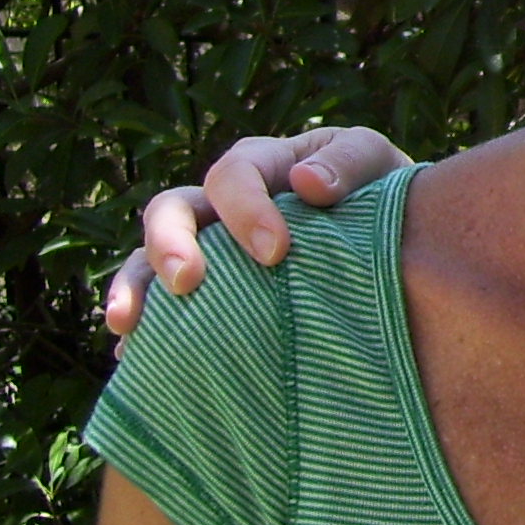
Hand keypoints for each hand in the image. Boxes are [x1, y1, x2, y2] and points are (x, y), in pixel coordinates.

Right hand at [103, 127, 411, 344]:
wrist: (398, 244)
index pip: (234, 174)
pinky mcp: (206, 297)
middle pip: (172, 209)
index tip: (276, 253)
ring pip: (148, 259)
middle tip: (187, 283)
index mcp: (265, 165)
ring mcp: (207, 250)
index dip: (245, 208)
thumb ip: (349, 163)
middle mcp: (222, 205)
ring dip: (134, 286)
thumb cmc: (383, 198)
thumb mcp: (378, 166)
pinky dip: (143, 331)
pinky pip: (160, 309)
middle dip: (170, 243)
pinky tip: (134, 362)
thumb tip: (308, 182)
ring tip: (125, 325)